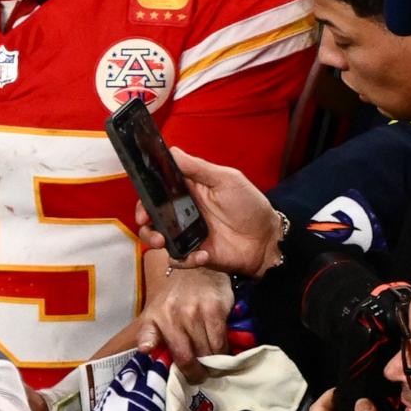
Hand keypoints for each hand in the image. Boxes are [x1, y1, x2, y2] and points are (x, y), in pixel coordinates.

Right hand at [134, 147, 280, 277]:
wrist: (268, 239)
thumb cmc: (250, 205)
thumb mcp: (226, 179)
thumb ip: (198, 167)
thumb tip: (172, 151)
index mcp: (188, 191)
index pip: (158, 189)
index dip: (146, 193)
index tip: (142, 198)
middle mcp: (183, 212)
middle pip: (152, 214)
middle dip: (144, 219)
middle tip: (145, 221)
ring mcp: (188, 234)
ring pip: (159, 237)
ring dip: (155, 239)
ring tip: (163, 242)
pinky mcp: (195, 254)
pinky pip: (178, 259)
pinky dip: (185, 259)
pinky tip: (202, 255)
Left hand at [134, 259, 231, 379]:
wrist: (197, 267)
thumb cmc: (174, 295)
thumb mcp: (155, 311)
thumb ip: (149, 333)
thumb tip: (144, 350)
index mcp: (156, 318)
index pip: (164, 350)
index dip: (175, 370)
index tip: (183, 381)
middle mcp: (173, 315)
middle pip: (188, 358)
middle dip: (197, 373)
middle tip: (203, 377)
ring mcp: (194, 312)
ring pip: (207, 352)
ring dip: (213, 364)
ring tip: (214, 367)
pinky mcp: (214, 309)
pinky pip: (220, 340)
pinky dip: (224, 351)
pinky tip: (223, 352)